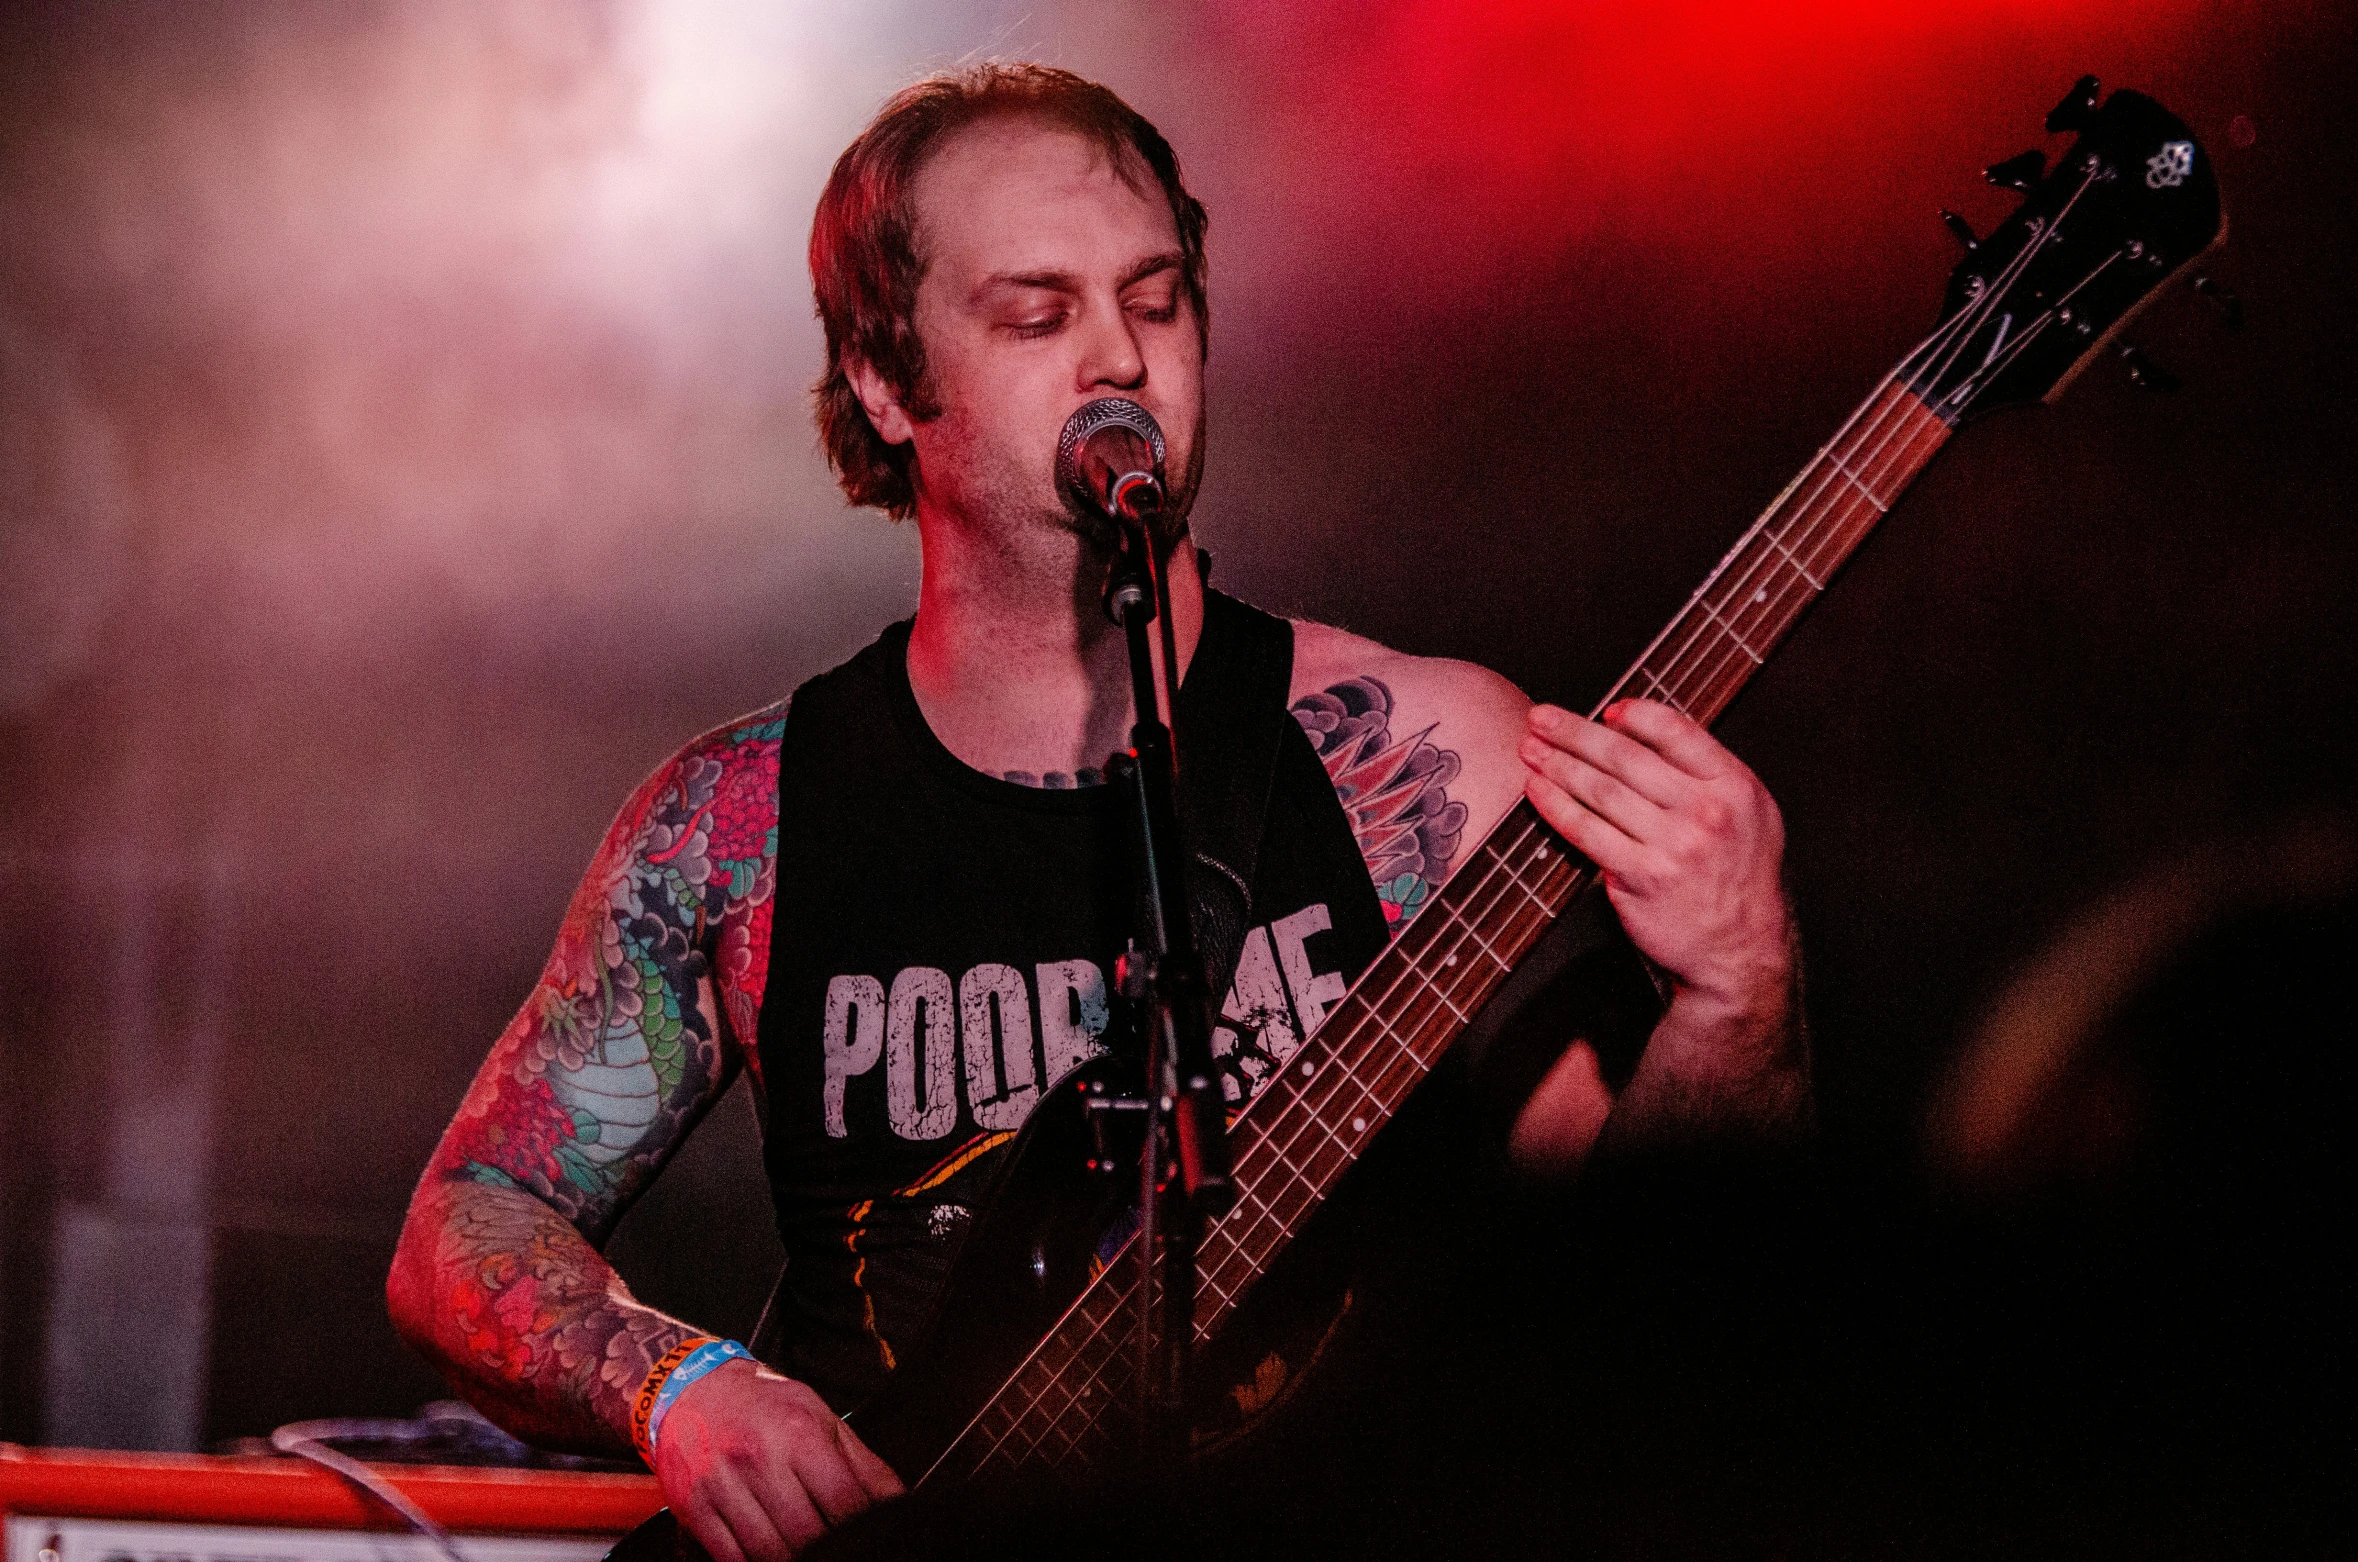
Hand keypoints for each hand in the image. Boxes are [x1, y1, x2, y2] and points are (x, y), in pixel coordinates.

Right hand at [653, 1360, 903, 1561]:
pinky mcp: (695, 1507)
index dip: (861, 1528)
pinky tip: (770, 1554)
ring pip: (768, 1552)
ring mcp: (722, 1485)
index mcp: (799, 1432)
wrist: (693, 1388)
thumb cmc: (764, 1404)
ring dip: (792, 1560)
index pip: (843, 1501)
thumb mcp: (819, 1416)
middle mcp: (759, 1458)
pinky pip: (729, 1557)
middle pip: (806, 1534)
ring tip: (808, 1553)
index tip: (868, 1536)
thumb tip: (896, 1501)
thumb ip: (861, 1462)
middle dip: (828, 1549)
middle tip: (838, 1548)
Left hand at [1519, 700, 1790, 1017]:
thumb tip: (1644, 735)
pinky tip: (1537, 790)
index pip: (1675, 731)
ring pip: (1601, 790)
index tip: (1604, 711)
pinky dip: (1556, 805)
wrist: (1740, 951)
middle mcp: (1706, 810)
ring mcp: (1673, 844)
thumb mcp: (1750, 815)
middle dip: (1574, 732)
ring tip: (1530, 749)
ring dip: (1557, 763)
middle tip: (1542, 718)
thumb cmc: (1739, 882)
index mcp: (1735, 785)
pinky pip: (1587, 831)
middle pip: (1626, 756)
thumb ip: (1708, 774)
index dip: (1633, 715)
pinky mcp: (1641, 876)